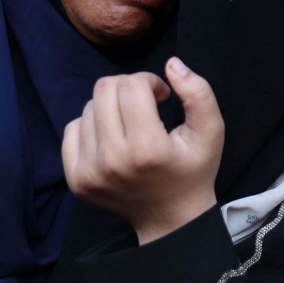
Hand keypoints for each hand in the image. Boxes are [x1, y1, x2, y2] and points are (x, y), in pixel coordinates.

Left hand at [62, 57, 224, 243]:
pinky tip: (113, 138)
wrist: (171, 219)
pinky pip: (72, 130)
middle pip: (104, 90)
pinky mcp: (75, 180)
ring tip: (131, 125)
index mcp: (147, 149)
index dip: (150, 81)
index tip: (162, 96)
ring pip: (88, 107)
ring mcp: (89, 173)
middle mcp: (112, 161)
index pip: (131, 86)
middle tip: (146, 105)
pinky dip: (92, 125)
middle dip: (128, 88)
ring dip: (112, 107)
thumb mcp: (211, 132)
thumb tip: (171, 64)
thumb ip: (198, 93)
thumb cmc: (193, 170)